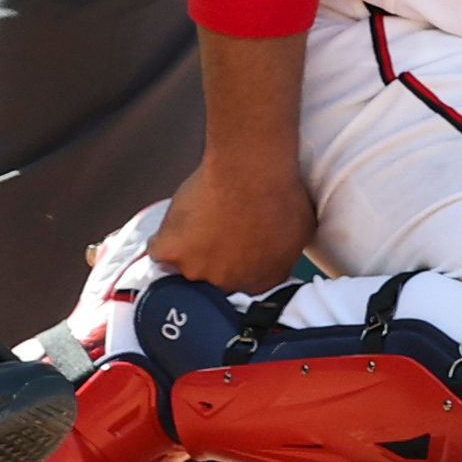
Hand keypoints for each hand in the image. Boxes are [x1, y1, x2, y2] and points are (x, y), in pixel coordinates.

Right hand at [151, 155, 315, 293]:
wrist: (250, 170)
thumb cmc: (282, 191)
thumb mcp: (300, 230)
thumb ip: (285, 255)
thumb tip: (277, 259)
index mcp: (260, 282)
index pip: (246, 291)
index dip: (242, 273)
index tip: (239, 257)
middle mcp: (226, 285)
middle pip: (215, 285)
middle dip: (216, 266)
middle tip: (219, 239)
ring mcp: (195, 271)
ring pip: (186, 271)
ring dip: (190, 254)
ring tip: (199, 227)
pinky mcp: (170, 252)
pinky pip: (161, 254)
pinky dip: (166, 243)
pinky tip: (175, 229)